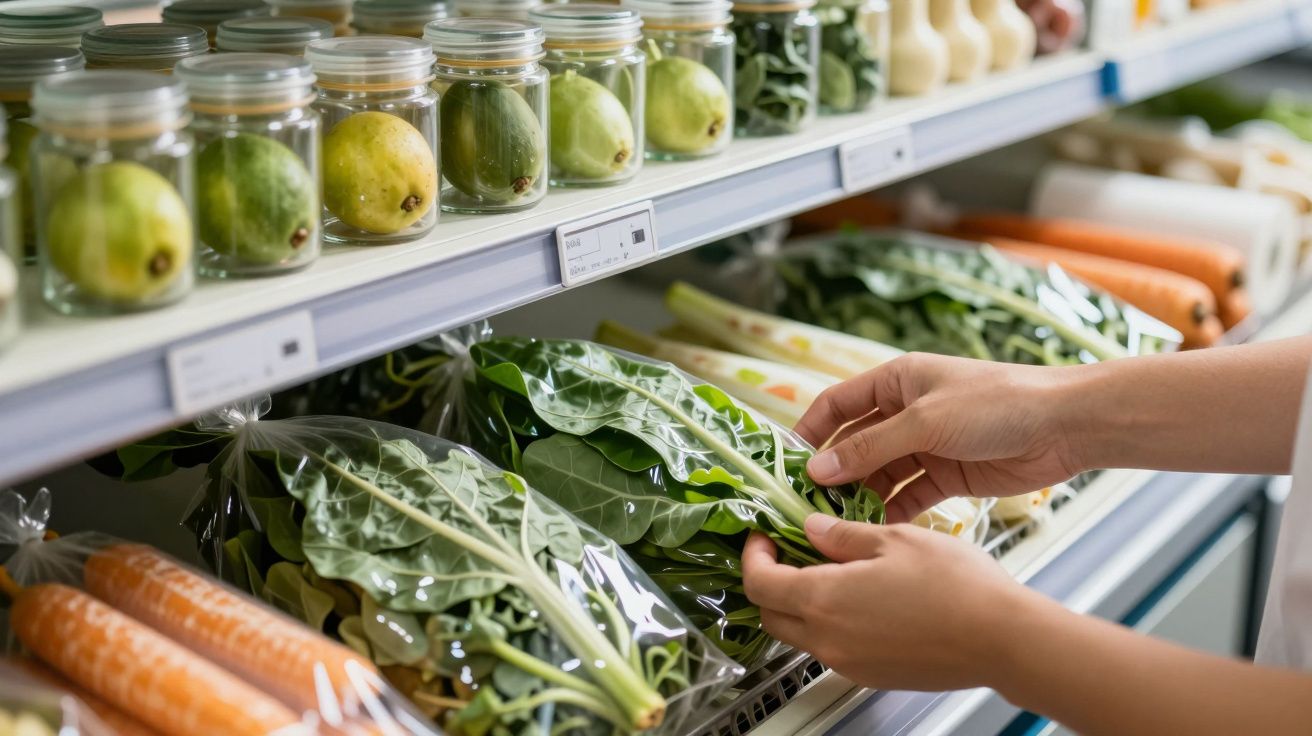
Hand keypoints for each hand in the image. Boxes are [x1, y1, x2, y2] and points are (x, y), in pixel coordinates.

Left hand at [742, 516, 1045, 691]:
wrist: (1003, 639)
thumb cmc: (957, 587)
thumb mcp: (894, 539)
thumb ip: (843, 535)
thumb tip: (812, 528)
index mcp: (824, 599)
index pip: (759, 583)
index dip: (753, 556)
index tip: (763, 536)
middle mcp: (828, 638)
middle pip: (770, 614)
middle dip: (769, 581)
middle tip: (788, 551)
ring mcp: (849, 662)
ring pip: (801, 633)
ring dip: (800, 603)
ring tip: (829, 570)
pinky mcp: (871, 674)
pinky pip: (832, 647)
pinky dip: (829, 622)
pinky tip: (860, 596)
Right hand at [796, 353, 1085, 521]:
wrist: (1063, 426)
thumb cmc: (995, 404)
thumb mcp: (925, 422)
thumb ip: (870, 448)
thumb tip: (818, 469)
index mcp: (895, 382)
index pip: (836, 405)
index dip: (808, 432)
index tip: (783, 465)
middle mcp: (904, 413)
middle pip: (854, 444)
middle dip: (831, 473)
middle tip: (804, 506)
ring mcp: (925, 445)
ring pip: (878, 474)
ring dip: (858, 497)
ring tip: (833, 526)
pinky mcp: (946, 475)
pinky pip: (907, 495)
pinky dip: (889, 512)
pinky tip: (871, 533)